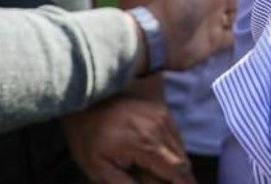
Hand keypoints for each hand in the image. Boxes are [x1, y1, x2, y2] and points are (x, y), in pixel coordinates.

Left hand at [62, 97, 193, 183]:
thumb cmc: (87, 133)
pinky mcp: (161, 109)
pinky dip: (172, 148)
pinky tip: (160, 155)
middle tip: (175, 183)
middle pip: (182, 159)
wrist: (86, 96)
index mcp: (146, 145)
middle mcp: (161, 129)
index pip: (176, 169)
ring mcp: (163, 116)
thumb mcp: (97, 167)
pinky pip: (174, 133)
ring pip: (180, 146)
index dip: (184, 182)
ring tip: (167, 174)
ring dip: (177, 162)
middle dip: (181, 176)